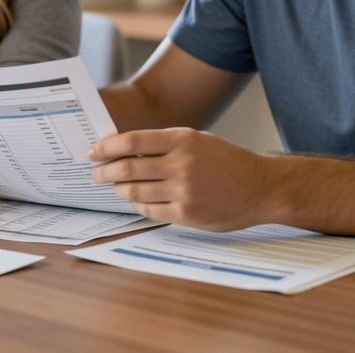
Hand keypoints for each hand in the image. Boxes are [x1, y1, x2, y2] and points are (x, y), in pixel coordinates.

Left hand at [89, 127, 274, 230]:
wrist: (260, 187)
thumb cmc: (227, 162)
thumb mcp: (198, 140)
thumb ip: (165, 144)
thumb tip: (125, 148)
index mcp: (183, 140)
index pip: (132, 141)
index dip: (107, 147)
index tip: (94, 151)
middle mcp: (182, 164)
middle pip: (128, 167)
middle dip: (105, 171)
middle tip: (97, 173)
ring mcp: (184, 191)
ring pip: (135, 191)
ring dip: (119, 189)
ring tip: (116, 187)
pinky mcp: (187, 215)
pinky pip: (150, 210)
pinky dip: (138, 205)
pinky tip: (137, 200)